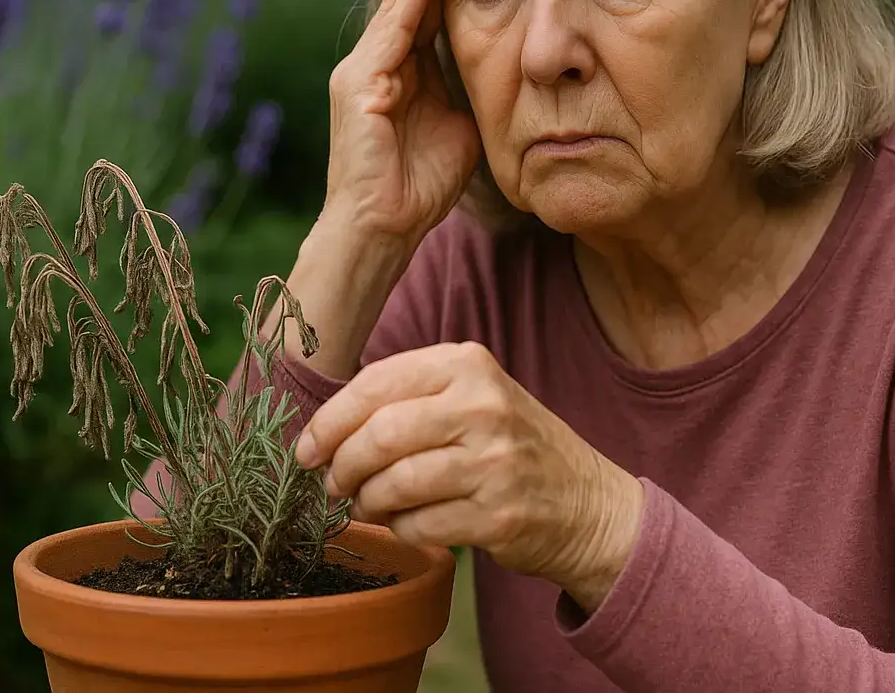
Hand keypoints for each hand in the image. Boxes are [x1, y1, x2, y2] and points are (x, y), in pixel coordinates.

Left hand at [296, 342, 644, 611]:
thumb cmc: (510, 447)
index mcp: (469, 365)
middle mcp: (484, 406)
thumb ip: (407, 400)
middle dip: (342, 466)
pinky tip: (408, 522)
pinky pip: (418, 525)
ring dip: (367, 502)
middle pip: (380, 435)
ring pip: (394, 483)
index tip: (306, 448)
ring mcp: (495, 462)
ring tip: (367, 504)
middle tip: (331, 483)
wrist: (587, 503)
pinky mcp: (498, 515)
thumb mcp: (471, 397)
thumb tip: (321, 432)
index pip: (377, 383)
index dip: (330, 420)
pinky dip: (400, 529)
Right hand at [323, 0, 479, 247]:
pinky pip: (394, 29)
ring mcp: (361, 73)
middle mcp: (374, 67)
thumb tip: (502, 66)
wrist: (382, 230)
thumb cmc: (420, 190)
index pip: (423, 15)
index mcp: (396, 77)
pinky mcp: (358, 84)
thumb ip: (470, 92)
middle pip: (407, 1)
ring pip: (399, 6)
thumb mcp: (458, 127)